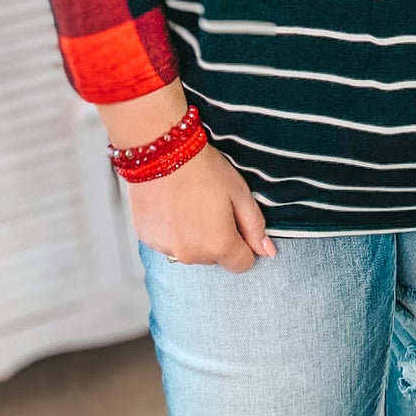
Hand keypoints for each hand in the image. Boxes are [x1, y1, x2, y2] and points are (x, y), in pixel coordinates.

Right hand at [127, 142, 276, 272]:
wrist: (161, 151)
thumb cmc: (202, 168)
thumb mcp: (239, 192)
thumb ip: (255, 227)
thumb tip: (268, 252)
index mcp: (218, 245)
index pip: (241, 264)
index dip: (243, 243)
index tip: (234, 221)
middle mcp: (191, 255)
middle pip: (214, 257)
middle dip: (216, 238)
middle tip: (209, 205)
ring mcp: (165, 248)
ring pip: (189, 250)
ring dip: (191, 235)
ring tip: (187, 203)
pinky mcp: (147, 238)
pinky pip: (166, 242)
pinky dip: (170, 229)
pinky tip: (170, 205)